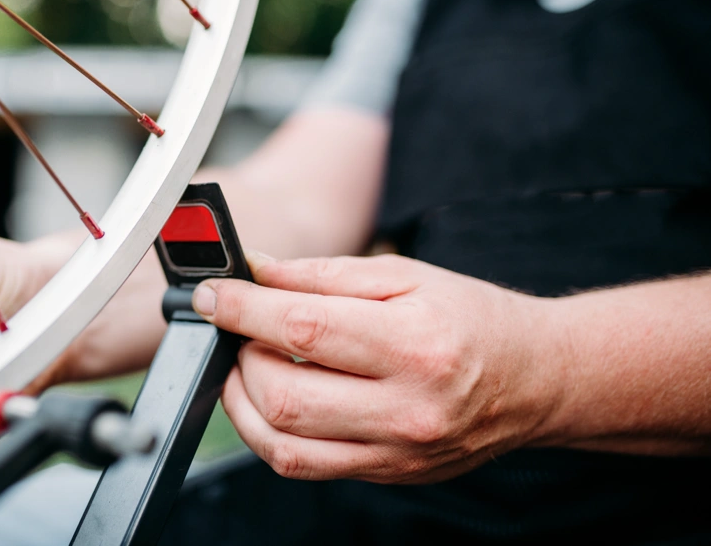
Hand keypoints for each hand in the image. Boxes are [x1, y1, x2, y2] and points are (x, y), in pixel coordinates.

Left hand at [193, 253, 561, 483]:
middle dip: (241, 354)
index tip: (212, 294)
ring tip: (249, 362)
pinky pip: (303, 465)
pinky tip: (271, 398)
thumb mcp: (402, 275)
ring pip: (283, 441)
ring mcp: (395, 451)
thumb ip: (321, 274)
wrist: (533, 378)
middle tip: (240, 327)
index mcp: (414, 344)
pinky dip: (268, 432)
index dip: (242, 308)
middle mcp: (406, 407)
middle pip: (284, 393)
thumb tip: (254, 271)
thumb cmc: (471, 318)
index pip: (303, 327)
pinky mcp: (386, 473)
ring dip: (243, 399)